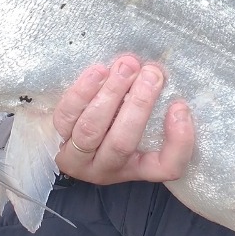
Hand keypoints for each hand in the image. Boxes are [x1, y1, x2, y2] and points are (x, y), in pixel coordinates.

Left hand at [53, 54, 193, 184]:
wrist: (61, 131)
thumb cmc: (110, 121)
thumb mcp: (136, 120)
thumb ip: (151, 107)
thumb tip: (158, 74)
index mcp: (137, 167)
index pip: (167, 167)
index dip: (179, 141)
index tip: (180, 107)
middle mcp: (108, 168)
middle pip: (123, 143)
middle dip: (139, 104)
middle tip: (151, 74)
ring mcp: (78, 157)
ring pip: (92, 129)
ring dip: (112, 94)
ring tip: (126, 67)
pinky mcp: (54, 139)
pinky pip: (67, 116)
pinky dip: (83, 92)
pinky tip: (98, 71)